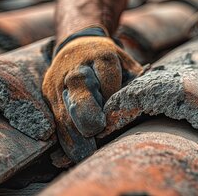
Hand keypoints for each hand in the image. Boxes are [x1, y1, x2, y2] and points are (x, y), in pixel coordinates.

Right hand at [42, 34, 142, 161]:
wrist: (75, 43)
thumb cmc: (106, 58)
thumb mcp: (125, 60)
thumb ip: (135, 77)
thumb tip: (148, 96)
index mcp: (101, 57)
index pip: (108, 79)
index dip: (112, 95)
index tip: (115, 110)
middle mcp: (78, 70)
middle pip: (81, 93)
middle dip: (87, 114)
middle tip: (96, 131)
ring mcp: (60, 83)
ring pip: (66, 112)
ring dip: (75, 135)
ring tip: (85, 154)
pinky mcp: (49, 95)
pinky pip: (56, 120)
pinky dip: (65, 138)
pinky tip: (74, 153)